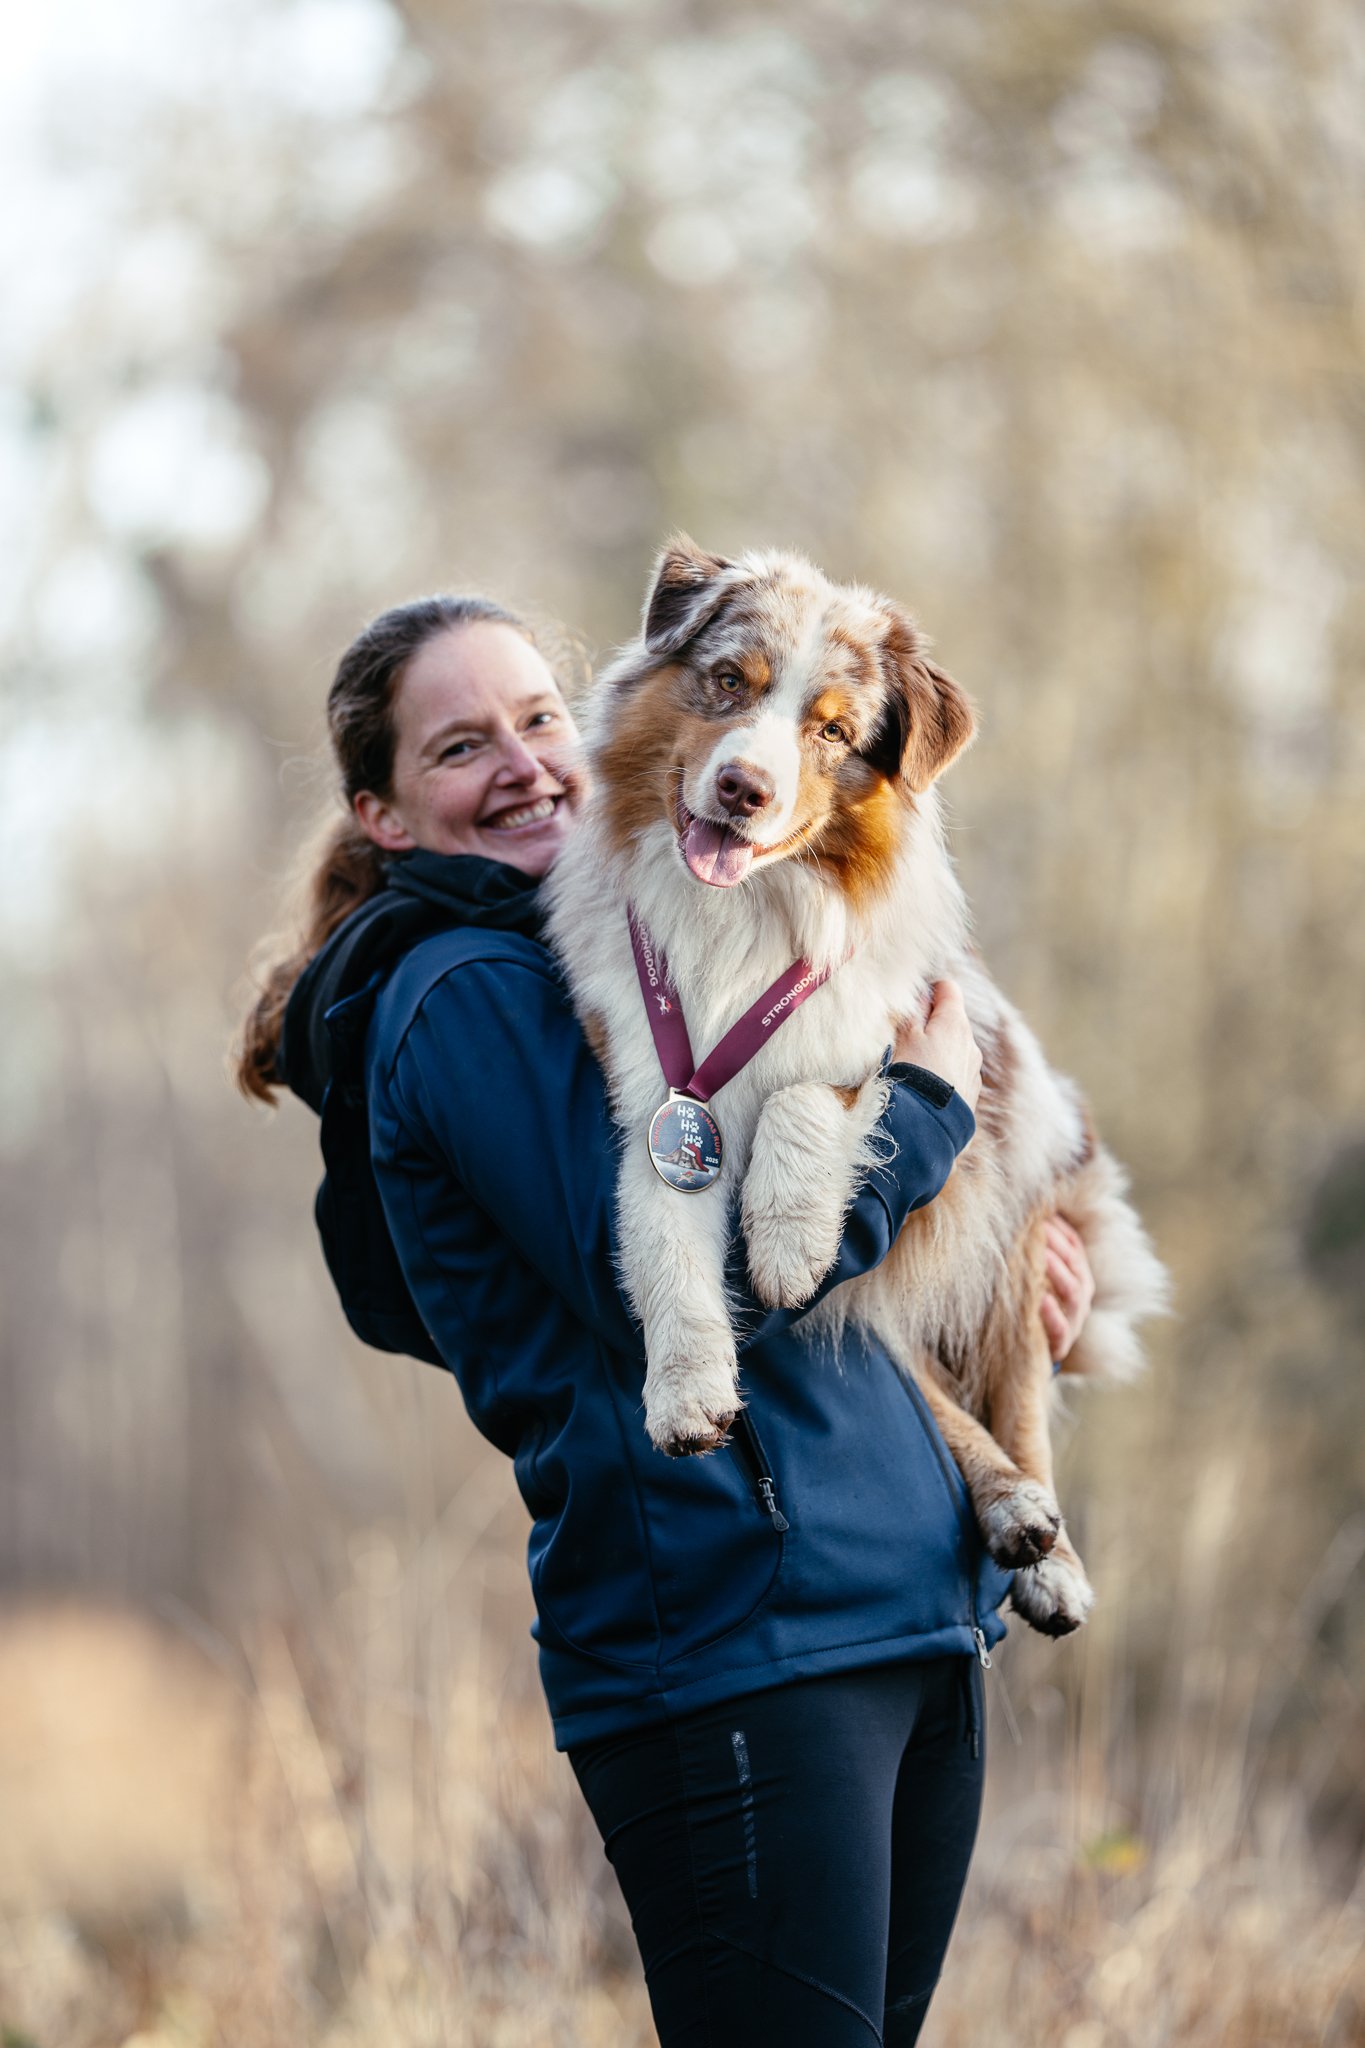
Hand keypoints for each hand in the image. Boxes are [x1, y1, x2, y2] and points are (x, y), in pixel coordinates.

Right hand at [892, 978, 982, 1113]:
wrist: (926, 1126)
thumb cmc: (911, 1075)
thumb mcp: (904, 1038)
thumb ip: (914, 1012)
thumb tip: (923, 994)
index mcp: (954, 1023)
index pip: (948, 989)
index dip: (930, 990)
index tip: (914, 1002)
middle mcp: (970, 1042)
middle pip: (952, 1019)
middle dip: (932, 1022)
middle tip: (906, 1036)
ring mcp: (974, 1068)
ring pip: (955, 1047)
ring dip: (938, 1049)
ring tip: (914, 1066)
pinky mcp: (972, 1091)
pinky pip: (957, 1071)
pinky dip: (944, 1071)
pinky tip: (927, 1086)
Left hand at [1039, 1215, 1094, 1361]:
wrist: (1026, 1354)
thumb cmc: (1029, 1304)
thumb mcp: (1033, 1275)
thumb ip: (1033, 1250)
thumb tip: (1021, 1215)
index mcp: (1077, 1275)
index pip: (1074, 1245)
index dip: (1059, 1228)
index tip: (1038, 1212)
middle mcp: (1081, 1296)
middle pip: (1075, 1264)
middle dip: (1057, 1243)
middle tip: (1036, 1227)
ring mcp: (1073, 1321)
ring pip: (1073, 1292)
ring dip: (1057, 1272)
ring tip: (1041, 1256)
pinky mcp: (1060, 1345)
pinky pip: (1060, 1329)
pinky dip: (1052, 1314)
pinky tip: (1040, 1300)